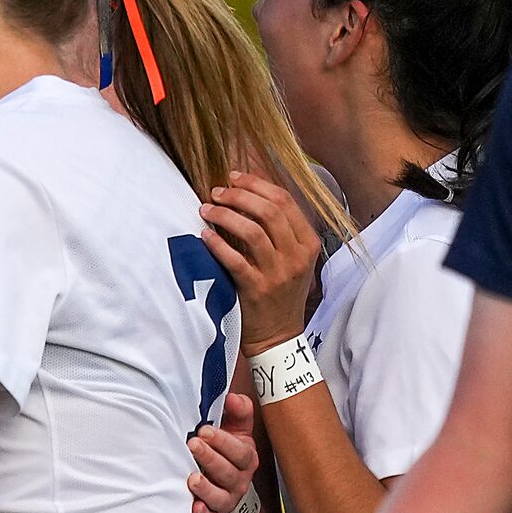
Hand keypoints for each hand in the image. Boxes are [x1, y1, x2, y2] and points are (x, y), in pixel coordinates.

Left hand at [189, 390, 258, 512]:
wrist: (225, 485)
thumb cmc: (227, 453)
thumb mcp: (236, 430)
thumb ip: (237, 412)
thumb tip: (233, 398)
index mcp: (246, 459)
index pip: (240, 452)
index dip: (224, 442)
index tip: (206, 430)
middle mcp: (239, 481)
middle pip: (229, 473)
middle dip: (211, 458)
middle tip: (193, 444)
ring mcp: (227, 499)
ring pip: (221, 497)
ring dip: (206, 488)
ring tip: (192, 478)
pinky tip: (194, 507)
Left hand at [201, 171, 322, 349]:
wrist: (279, 335)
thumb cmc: (280, 291)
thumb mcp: (291, 258)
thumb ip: (278, 229)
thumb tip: (247, 191)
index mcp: (307, 243)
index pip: (285, 201)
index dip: (257, 184)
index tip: (234, 177)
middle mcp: (296, 256)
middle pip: (269, 211)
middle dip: (239, 195)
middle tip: (216, 192)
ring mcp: (277, 274)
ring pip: (252, 232)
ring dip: (225, 216)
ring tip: (206, 210)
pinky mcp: (256, 290)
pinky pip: (234, 260)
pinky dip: (217, 244)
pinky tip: (204, 235)